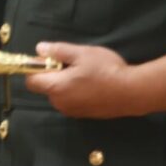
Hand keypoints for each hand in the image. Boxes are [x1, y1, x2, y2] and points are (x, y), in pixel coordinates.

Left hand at [24, 41, 140, 117]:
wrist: (134, 92)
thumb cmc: (106, 70)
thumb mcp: (81, 54)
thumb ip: (57, 51)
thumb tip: (39, 49)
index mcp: (55, 88)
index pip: (31, 81)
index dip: (36, 69)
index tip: (49, 60)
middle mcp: (60, 103)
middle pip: (46, 88)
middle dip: (54, 75)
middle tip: (73, 64)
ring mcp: (73, 112)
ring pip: (60, 95)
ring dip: (66, 84)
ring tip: (86, 73)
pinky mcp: (85, 115)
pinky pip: (72, 101)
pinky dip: (76, 92)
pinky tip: (93, 84)